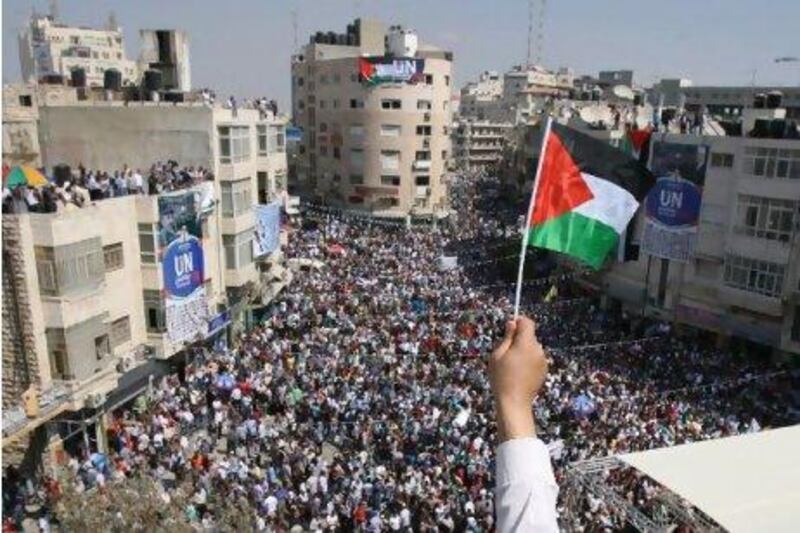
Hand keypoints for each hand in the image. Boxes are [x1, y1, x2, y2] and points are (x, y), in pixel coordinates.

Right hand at [489, 316, 547, 441]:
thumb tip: (512, 323)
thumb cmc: (501, 378)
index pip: (527, 322)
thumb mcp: (497, 355)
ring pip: (532, 347)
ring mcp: (543, 360)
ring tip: (511, 365)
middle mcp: (538, 350)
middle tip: (505, 351)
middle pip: (530, 335)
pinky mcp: (544, 370)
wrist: (514, 402)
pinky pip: (535, 358)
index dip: (519, 321)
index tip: (509, 327)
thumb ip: (507, 337)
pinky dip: (528, 360)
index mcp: (526, 343)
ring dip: (523, 350)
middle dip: (519, 338)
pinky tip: (519, 372)